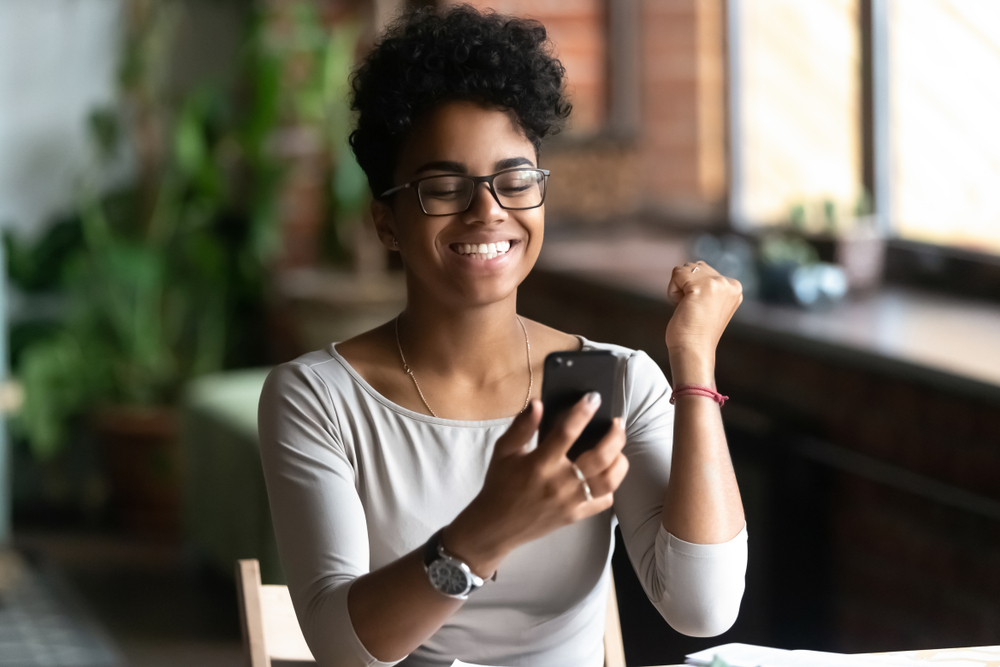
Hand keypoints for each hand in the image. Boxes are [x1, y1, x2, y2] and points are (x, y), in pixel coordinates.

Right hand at [443, 395, 628, 577]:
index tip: (593, 397)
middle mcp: (560, 483)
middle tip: (617, 422)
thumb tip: (538, 403)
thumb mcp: (503, 451)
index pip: (567, 432)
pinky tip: (608, 473)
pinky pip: (604, 501)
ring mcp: (571, 501)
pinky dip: (611, 486)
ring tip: (618, 447)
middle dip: (615, 435)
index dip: (583, 412)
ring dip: (620, 460)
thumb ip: (521, 427)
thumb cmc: (500, 484)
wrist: (497, 525)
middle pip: (600, 457)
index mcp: (540, 463)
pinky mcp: (576, 515)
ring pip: (609, 480)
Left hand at [665, 261, 742, 362]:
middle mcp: (729, 283)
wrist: (693, 351)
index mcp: (734, 287)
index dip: (695, 289)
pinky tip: (681, 307)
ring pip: (685, 269)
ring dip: (679, 288)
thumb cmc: (696, 331)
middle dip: (686, 286)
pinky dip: (672, 291)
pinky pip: (676, 274)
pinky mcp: (700, 288)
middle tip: (693, 309)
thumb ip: (708, 285)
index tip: (701, 309)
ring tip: (688, 308)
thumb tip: (693, 267)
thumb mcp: (710, 302)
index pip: (704, 271)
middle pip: (694, 267)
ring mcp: (717, 284)